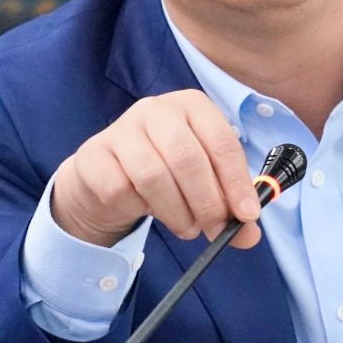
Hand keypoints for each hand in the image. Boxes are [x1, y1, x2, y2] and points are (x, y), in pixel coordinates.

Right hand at [50, 90, 261, 249]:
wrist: (108, 175)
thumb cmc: (167, 172)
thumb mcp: (203, 181)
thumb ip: (229, 205)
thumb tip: (248, 236)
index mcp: (192, 106)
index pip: (222, 142)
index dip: (236, 182)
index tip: (246, 217)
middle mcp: (157, 109)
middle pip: (187, 158)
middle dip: (207, 202)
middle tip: (215, 231)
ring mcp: (122, 128)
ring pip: (153, 175)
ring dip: (176, 211)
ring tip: (186, 227)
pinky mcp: (94, 154)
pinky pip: (120, 189)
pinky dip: (140, 208)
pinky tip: (147, 209)